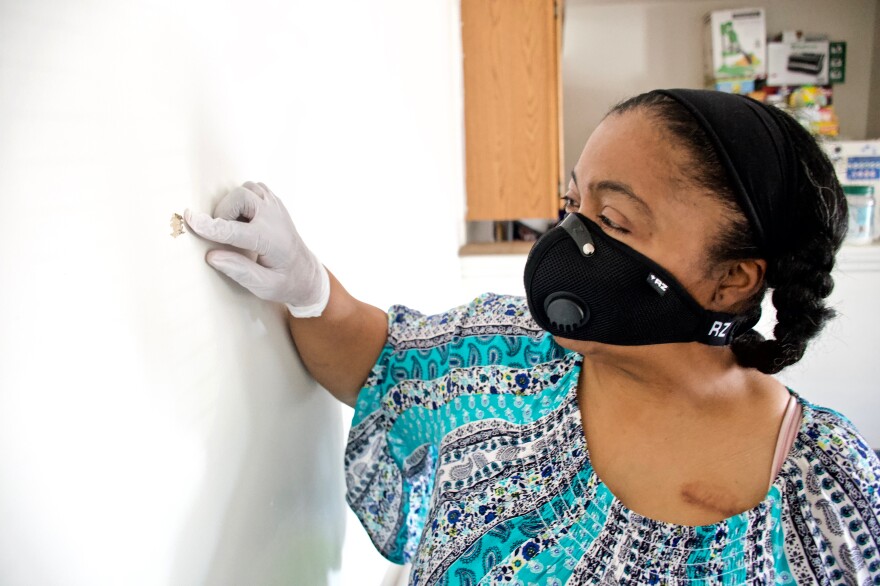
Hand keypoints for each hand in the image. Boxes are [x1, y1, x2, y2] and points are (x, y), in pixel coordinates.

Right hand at [184, 181, 329, 317]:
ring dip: (233, 205)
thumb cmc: (285, 282)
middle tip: (223, 234)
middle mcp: (275, 218)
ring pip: (246, 189)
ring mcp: (276, 207)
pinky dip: (242, 200)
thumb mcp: (264, 287)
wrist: (307, 273)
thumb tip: (211, 256)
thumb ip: (239, 271)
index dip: (210, 226)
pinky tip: (244, 219)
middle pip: (241, 196)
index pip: (234, 230)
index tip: (190, 219)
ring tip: (236, 228)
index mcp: (272, 241)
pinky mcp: (274, 203)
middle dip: (224, 212)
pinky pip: (252, 189)